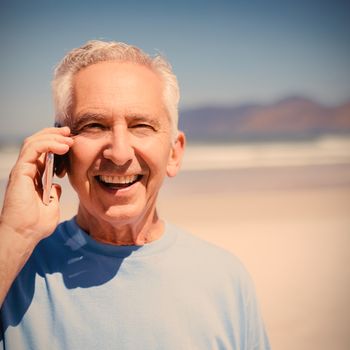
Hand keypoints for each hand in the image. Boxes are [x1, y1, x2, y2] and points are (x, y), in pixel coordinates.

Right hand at [0, 127, 73, 244]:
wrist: (25, 235)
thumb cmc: (37, 224)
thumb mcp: (51, 205)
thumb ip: (53, 193)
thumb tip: (56, 185)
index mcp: (33, 176)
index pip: (42, 152)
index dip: (55, 142)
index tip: (71, 140)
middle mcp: (26, 170)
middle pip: (37, 142)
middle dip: (54, 133)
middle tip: (69, 132)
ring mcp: (22, 170)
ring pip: (34, 142)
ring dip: (52, 136)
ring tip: (68, 138)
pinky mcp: (20, 172)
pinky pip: (33, 150)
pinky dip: (48, 144)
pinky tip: (63, 147)